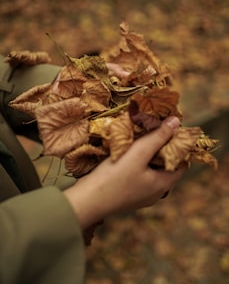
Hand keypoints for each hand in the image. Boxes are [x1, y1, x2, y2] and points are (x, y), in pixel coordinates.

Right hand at [64, 116, 185, 228]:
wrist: (86, 201)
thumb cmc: (113, 177)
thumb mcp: (137, 153)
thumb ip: (157, 137)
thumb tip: (176, 122)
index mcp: (163, 184)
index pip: (181, 162)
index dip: (177, 144)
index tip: (167, 129)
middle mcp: (156, 193)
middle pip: (166, 166)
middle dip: (160, 148)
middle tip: (151, 130)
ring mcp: (142, 196)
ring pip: (151, 171)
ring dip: (147, 155)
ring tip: (138, 139)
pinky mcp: (128, 195)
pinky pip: (140, 176)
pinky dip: (137, 164)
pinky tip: (127, 155)